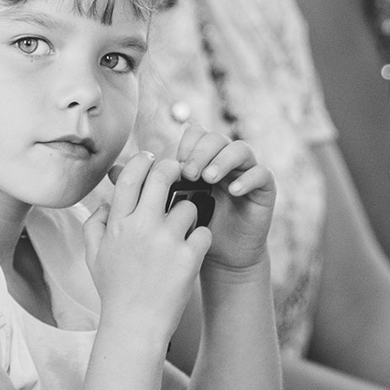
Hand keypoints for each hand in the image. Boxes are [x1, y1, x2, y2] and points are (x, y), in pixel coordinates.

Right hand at [85, 150, 209, 342]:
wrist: (136, 326)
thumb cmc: (116, 291)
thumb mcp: (93, 257)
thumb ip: (94, 225)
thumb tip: (105, 202)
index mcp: (118, 224)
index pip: (130, 176)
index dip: (143, 161)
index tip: (151, 161)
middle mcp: (142, 227)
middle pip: (163, 176)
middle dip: (173, 169)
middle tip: (180, 173)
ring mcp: (167, 241)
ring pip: (189, 206)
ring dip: (189, 214)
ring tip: (182, 232)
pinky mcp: (189, 257)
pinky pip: (204, 232)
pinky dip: (201, 239)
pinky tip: (192, 252)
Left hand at [173, 123, 275, 274]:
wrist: (223, 255)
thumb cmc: (197, 227)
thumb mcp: (176, 204)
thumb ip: (160, 186)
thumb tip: (123, 172)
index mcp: (205, 158)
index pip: (198, 134)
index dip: (187, 144)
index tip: (176, 165)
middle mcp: (227, 159)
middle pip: (217, 138)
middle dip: (201, 153)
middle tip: (189, 173)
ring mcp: (247, 171)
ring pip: (241, 150)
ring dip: (222, 160)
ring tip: (208, 178)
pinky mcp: (265, 187)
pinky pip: (261, 173)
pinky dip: (247, 179)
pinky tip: (233, 191)